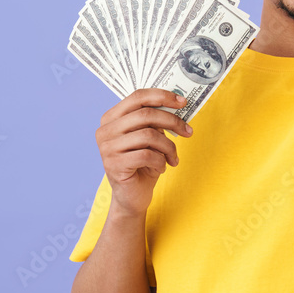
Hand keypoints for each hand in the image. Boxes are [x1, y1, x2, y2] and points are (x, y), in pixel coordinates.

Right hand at [95, 89, 193, 216]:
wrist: (132, 196)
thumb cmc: (142, 164)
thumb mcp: (150, 138)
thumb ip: (155, 120)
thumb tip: (177, 104)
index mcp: (111, 118)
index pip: (138, 97)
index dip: (162, 96)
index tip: (183, 102)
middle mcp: (105, 130)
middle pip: (146, 114)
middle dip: (173, 121)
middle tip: (188, 131)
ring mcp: (107, 148)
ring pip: (149, 135)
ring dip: (169, 147)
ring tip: (172, 157)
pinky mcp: (114, 165)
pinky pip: (147, 155)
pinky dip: (160, 161)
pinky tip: (161, 167)